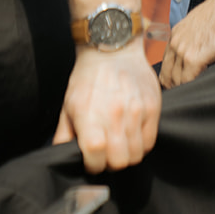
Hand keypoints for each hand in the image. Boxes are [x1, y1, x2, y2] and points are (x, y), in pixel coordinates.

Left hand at [54, 39, 160, 172]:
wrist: (113, 48)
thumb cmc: (87, 78)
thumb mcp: (67, 105)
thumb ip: (64, 136)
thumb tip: (61, 158)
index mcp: (90, 116)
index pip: (96, 158)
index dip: (94, 166)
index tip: (92, 162)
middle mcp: (115, 115)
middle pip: (120, 161)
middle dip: (111, 163)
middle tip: (107, 154)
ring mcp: (137, 110)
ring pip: (137, 154)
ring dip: (127, 155)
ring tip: (120, 145)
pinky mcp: (153, 105)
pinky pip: (151, 140)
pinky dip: (142, 144)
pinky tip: (132, 136)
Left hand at [160, 0, 214, 87]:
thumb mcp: (201, 21)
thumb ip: (194, 36)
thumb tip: (199, 48)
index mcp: (176, 33)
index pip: (166, 62)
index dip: (171, 75)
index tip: (177, 83)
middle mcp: (175, 42)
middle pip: (166, 74)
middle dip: (173, 85)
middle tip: (183, 93)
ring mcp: (182, 51)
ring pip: (175, 80)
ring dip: (183, 87)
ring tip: (192, 93)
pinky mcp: (192, 59)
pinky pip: (186, 81)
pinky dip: (192, 86)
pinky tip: (199, 87)